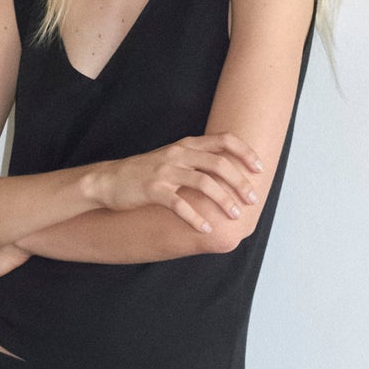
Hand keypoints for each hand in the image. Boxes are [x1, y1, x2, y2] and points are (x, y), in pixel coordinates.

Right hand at [86, 135, 263, 235]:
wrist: (108, 180)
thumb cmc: (145, 173)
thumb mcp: (172, 158)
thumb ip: (196, 161)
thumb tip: (227, 173)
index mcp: (186, 144)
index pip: (224, 140)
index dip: (245, 153)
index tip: (260, 169)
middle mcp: (178, 154)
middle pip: (219, 164)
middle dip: (240, 183)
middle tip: (251, 201)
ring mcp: (165, 170)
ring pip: (204, 183)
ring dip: (223, 201)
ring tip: (234, 216)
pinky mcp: (153, 189)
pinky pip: (180, 204)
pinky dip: (196, 218)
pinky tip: (206, 228)